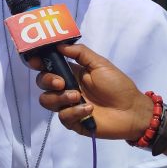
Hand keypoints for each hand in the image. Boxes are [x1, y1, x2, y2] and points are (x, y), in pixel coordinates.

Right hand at [32, 43, 152, 139]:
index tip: (34, 61)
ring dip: (59, 98)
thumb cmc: (118, 85)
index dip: (38, 63)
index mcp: (71, 73)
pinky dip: (74, 112)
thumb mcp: (100, 64)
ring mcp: (68, 105)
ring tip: (77, 97)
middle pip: (42, 83)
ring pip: (47, 101)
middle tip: (61, 82)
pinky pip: (62, 117)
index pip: (48, 66)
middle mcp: (66, 88)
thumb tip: (59, 45)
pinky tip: (89, 110)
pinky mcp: (73, 122)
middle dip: (47, 80)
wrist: (131, 111)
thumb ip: (80, 53)